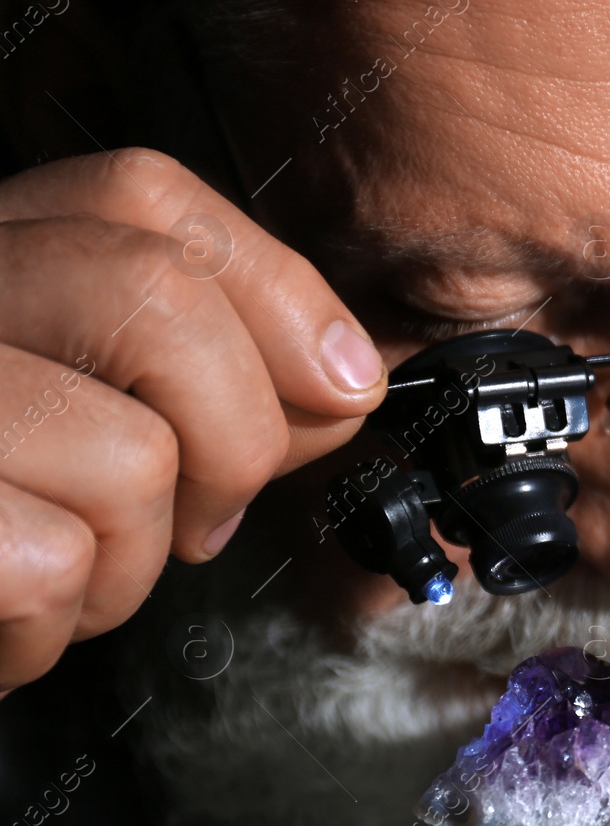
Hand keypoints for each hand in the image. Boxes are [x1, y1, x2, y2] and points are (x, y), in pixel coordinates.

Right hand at [0, 149, 386, 690]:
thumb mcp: (84, 423)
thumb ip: (210, 381)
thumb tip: (341, 377)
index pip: (140, 196)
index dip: (277, 289)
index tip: (340, 384)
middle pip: (156, 295)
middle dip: (238, 437)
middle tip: (205, 519)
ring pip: (131, 454)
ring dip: (132, 565)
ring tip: (58, 578)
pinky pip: (52, 562)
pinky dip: (52, 629)